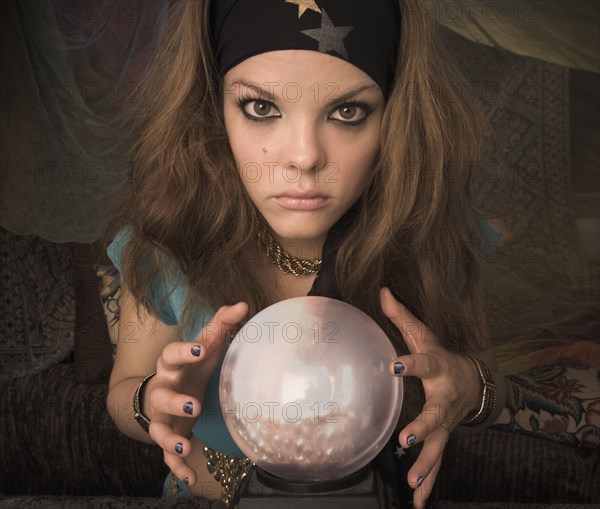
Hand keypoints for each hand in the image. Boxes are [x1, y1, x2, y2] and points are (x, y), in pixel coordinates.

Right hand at [146, 302, 247, 485]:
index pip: (172, 354)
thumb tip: (243, 304)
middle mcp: (163, 389)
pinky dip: (176, 467)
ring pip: (159, 428)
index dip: (184, 351)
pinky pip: (167, 455)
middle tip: (194, 405)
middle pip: (162, 394)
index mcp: (172, 364)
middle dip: (175, 400)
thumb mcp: (203, 346)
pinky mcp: (167, 436)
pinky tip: (188, 480)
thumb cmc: (190, 366)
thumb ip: (220, 325)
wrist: (162, 392)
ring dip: (170, 438)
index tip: (200, 349)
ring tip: (186, 445)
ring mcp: (162, 416)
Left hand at [380, 287, 481, 508]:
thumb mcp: (425, 335)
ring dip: (426, 466)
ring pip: (438, 446)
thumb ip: (402, 316)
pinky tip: (417, 503)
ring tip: (412, 483)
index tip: (392, 364)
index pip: (424, 363)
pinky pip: (437, 463)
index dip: (410, 363)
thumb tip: (382, 290)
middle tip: (406, 439)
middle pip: (436, 415)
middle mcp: (444, 399)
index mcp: (438, 368)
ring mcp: (446, 423)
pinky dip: (428, 484)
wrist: (474, 382)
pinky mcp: (443, 439)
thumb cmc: (442, 355)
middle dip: (423, 427)